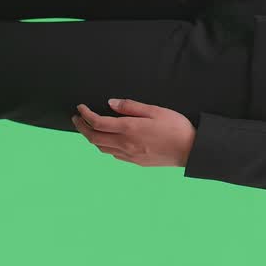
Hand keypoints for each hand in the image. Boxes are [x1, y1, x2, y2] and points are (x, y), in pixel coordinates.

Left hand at [71, 98, 194, 167]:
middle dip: (81, 127)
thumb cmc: (175, 127)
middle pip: (94, 138)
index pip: (97, 123)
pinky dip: (104, 146)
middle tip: (76, 118)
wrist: (190, 150)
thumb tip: (111, 104)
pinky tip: (107, 141)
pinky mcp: (136, 161)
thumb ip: (131, 107)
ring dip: (91, 138)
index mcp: (129, 129)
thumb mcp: (155, 110)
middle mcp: (125, 144)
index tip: (80, 107)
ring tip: (87, 129)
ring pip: (101, 148)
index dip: (85, 115)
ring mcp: (129, 155)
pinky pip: (113, 155)